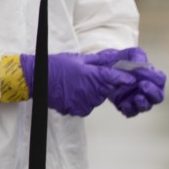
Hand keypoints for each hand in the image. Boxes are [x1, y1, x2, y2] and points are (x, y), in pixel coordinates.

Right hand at [21, 52, 135, 116]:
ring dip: (92, 92)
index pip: (116, 79)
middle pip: (107, 89)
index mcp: (94, 76)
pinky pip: (87, 106)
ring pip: (97, 98)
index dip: (125, 78)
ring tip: (77, 84)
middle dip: (103, 84)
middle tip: (89, 77)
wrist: (36, 79)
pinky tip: (72, 92)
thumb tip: (115, 57)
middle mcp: (92, 92)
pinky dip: (83, 100)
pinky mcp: (78, 111)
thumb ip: (99, 60)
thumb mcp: (80, 58)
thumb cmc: (57, 66)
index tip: (132, 78)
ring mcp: (85, 103)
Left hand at [101, 47, 166, 117]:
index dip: (153, 77)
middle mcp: (147, 90)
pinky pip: (131, 112)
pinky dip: (130, 109)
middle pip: (158, 97)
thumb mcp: (131, 53)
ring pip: (146, 107)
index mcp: (151, 77)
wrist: (105, 68)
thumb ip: (138, 56)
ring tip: (137, 97)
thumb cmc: (122, 60)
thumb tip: (142, 65)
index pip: (160, 80)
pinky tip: (125, 104)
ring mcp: (137, 99)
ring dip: (143, 103)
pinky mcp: (126, 106)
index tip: (141, 71)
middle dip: (153, 92)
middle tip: (143, 85)